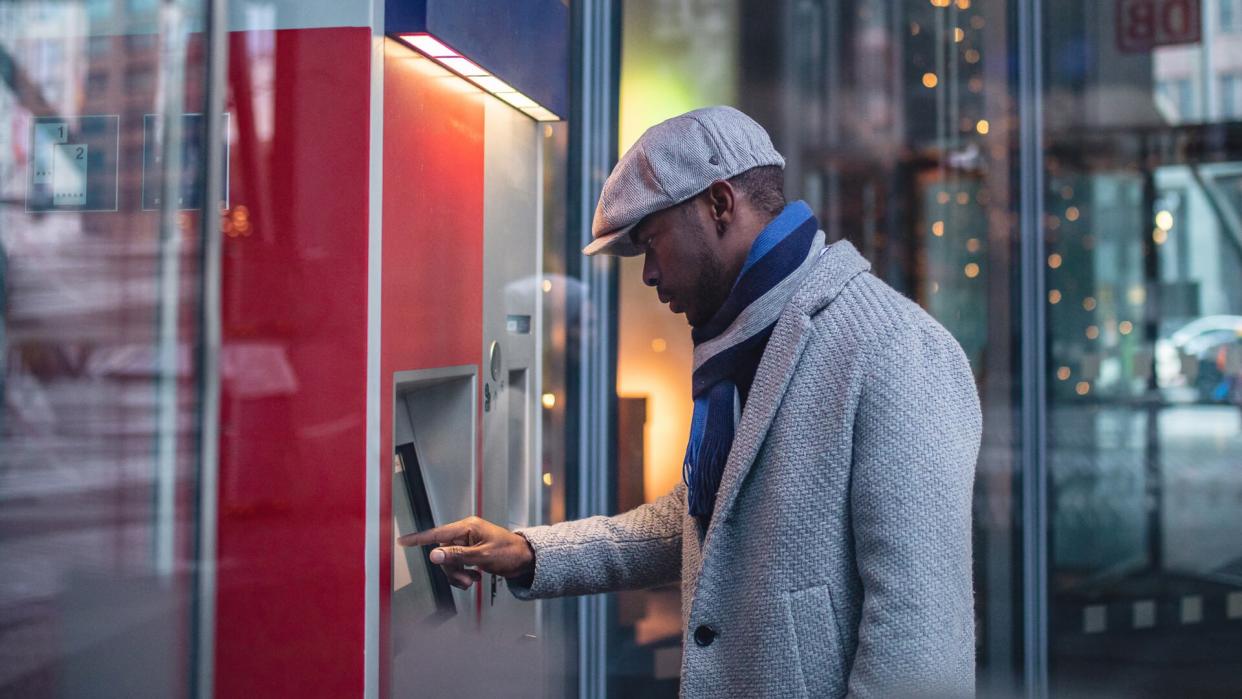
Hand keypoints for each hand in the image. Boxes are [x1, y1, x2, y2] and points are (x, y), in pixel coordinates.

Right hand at [398, 516, 533, 589]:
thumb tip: (435, 555)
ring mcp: (468, 544)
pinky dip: (463, 575)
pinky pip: (457, 566)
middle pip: (443, 553)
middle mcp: (466, 533)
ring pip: (450, 562)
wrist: (525, 560)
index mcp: (468, 527)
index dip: (418, 538)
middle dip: (452, 570)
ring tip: (473, 581)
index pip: (437, 533)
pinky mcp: (471, 553)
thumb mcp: (482, 556)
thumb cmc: (510, 553)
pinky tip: (475, 578)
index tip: (402, 541)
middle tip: (466, 580)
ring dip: (458, 575)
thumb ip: (457, 556)